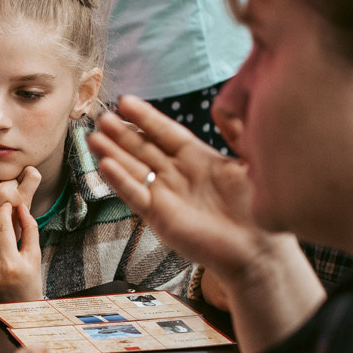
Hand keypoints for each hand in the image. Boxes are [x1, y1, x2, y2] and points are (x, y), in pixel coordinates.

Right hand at [89, 96, 277, 277]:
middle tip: (102, 118)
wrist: (258, 250)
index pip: (166, 132)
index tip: (125, 102)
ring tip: (94, 137)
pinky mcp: (159, 216)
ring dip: (113, 153)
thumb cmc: (259, 210)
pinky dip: (120, 181)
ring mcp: (167, 195)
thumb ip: (236, 133)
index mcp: (199, 158)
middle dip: (122, 133)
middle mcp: (178, 174)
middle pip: (143, 149)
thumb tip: (222, 107)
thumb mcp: (251, 163)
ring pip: (133, 169)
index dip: (146, 118)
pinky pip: (135, 195)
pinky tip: (105, 165)